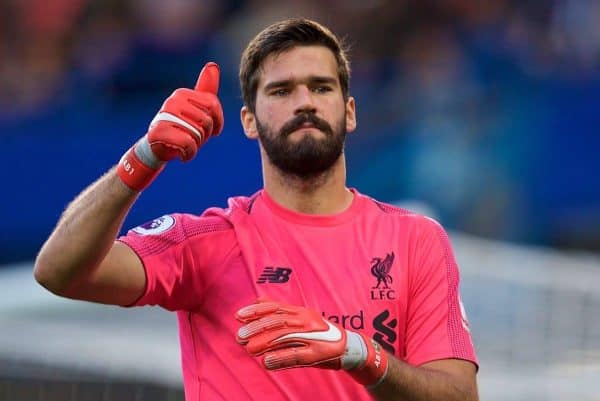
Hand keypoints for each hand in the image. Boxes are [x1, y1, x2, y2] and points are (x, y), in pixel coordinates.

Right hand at [117, 62, 223, 190]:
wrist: (157, 148)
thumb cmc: (181, 128)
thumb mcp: (197, 110)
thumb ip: (206, 91)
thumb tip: (213, 65)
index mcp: (182, 94)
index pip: (213, 105)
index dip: (218, 122)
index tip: (212, 130)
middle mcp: (172, 101)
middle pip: (206, 121)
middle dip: (205, 136)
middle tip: (193, 138)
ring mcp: (164, 115)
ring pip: (197, 133)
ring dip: (196, 146)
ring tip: (187, 146)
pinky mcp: (158, 132)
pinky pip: (187, 144)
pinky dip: (189, 154)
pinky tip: (183, 154)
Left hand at [235, 300, 387, 386]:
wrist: (349, 347)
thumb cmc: (320, 334)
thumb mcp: (301, 318)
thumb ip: (281, 312)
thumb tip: (257, 301)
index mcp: (301, 311)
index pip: (276, 307)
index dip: (256, 311)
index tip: (238, 316)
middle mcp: (307, 320)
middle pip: (278, 321)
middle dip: (257, 327)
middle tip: (240, 336)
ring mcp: (313, 336)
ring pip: (285, 336)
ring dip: (265, 343)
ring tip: (249, 349)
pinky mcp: (318, 354)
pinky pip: (296, 356)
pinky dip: (280, 358)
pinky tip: (266, 362)